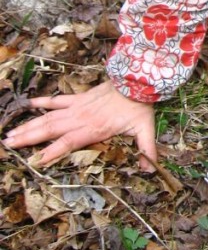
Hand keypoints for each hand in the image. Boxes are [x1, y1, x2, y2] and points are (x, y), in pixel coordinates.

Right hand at [3, 80, 156, 170]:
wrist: (137, 79)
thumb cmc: (139, 106)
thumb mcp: (145, 129)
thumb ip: (146, 150)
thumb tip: (150, 170)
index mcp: (94, 129)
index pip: (68, 142)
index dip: (52, 152)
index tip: (36, 161)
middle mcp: (81, 118)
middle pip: (50, 130)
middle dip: (29, 139)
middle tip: (9, 145)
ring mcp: (78, 107)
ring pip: (49, 117)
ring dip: (29, 125)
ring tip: (11, 133)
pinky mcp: (80, 98)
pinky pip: (58, 100)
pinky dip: (43, 101)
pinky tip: (29, 104)